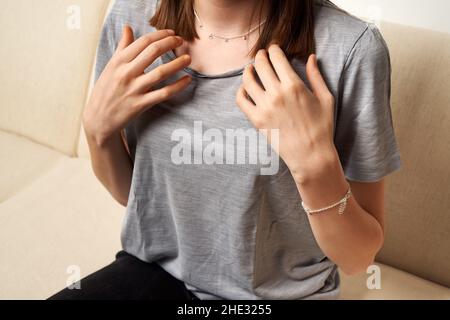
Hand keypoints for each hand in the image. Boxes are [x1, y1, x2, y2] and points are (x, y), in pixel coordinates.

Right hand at [83, 26, 191, 145]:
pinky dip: (178, 86)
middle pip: (153, 52)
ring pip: (161, 72)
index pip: (143, 42)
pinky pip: (164, 93)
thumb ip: (122, 47)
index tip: (172, 33)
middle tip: (181, 41)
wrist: (99, 118)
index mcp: (118, 61)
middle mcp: (126, 73)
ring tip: (188, 58)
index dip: (160, 35)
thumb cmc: (106, 90)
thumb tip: (127, 27)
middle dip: (170, 43)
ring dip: (177, 63)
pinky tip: (187, 80)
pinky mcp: (141, 104)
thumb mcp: (110, 67)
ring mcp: (134, 89)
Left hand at [236, 44, 336, 183]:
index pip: (277, 57)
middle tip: (262, 55)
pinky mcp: (256, 120)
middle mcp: (277, 94)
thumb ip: (316, 76)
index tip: (273, 48)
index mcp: (294, 85)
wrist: (310, 155)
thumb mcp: (325, 98)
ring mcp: (264, 107)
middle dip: (261, 56)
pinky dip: (241, 90)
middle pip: (261, 65)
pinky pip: (241, 100)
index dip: (273, 49)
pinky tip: (246, 88)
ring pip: (248, 80)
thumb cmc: (322, 127)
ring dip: (248, 71)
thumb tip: (310, 57)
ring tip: (251, 69)